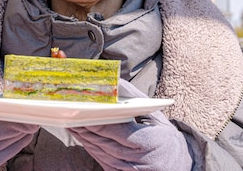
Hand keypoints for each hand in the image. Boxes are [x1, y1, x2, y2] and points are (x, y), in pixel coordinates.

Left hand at [68, 80, 191, 170]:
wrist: (175, 164)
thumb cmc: (163, 134)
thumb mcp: (155, 115)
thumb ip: (134, 98)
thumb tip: (114, 81)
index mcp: (148, 141)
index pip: (115, 129)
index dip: (96, 118)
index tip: (81, 106)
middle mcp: (136, 160)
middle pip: (102, 139)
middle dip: (83, 124)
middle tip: (67, 109)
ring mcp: (127, 170)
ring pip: (98, 150)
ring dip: (81, 134)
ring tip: (68, 118)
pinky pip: (100, 158)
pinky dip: (88, 145)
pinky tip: (79, 133)